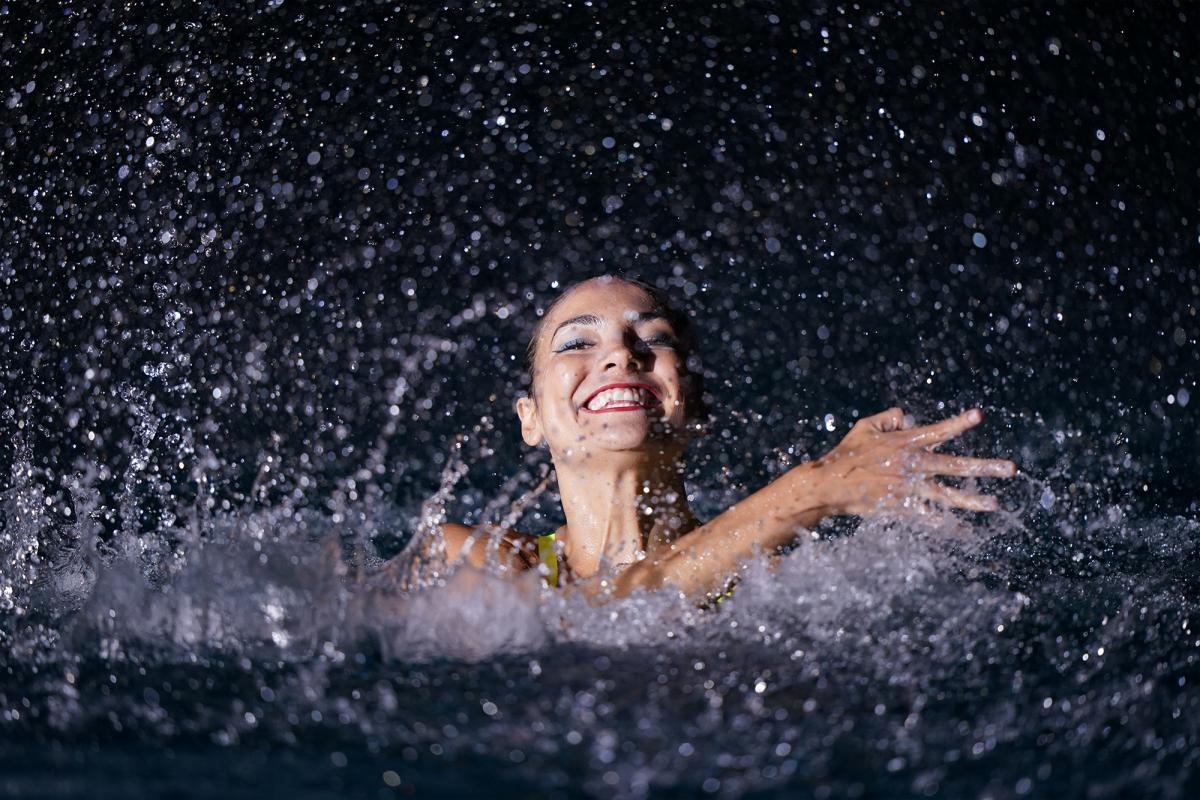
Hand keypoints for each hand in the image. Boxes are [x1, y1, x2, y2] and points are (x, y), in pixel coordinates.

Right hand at [809, 407, 1015, 515]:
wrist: (830, 484)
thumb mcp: (866, 427)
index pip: (938, 431)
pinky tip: (963, 531)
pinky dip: (946, 525)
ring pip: (948, 496)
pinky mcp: (902, 508)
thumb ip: (889, 418)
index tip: (979, 416)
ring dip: (973, 500)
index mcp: (904, 443)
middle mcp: (912, 465)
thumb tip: (908, 417)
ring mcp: (909, 489)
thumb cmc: (847, 453)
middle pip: (955, 466)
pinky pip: (929, 518)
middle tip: (1010, 469)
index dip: (958, 423)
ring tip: (994, 504)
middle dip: (984, 467)